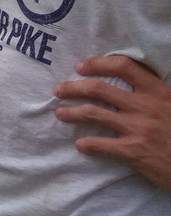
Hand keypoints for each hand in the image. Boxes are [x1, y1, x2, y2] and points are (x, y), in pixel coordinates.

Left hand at [54, 55, 170, 189]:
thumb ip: (151, 93)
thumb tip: (123, 84)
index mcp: (157, 91)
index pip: (123, 66)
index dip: (98, 63)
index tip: (80, 67)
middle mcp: (145, 106)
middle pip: (98, 89)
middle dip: (73, 87)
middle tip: (58, 90)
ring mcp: (138, 129)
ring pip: (93, 113)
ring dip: (71, 112)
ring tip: (60, 113)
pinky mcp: (134, 151)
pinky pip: (101, 144)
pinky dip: (87, 144)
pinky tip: (80, 145)